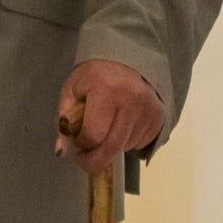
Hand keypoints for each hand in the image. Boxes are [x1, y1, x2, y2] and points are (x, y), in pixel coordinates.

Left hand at [53, 58, 163, 176]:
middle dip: (95, 160)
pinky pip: (140, 143)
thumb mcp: (71, 92)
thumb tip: (62, 152)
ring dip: (110, 149)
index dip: (81, 145)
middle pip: (112, 147)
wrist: (125, 61)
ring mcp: (150, 110)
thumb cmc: (93, 76)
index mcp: (108, 90)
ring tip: (103, 132)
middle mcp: (133, 100)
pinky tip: (119, 127)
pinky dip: (126, 143)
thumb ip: (64, 122)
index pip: (94, 135)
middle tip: (85, 159)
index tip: (76, 143)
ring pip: (126, 147)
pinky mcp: (160, 117)